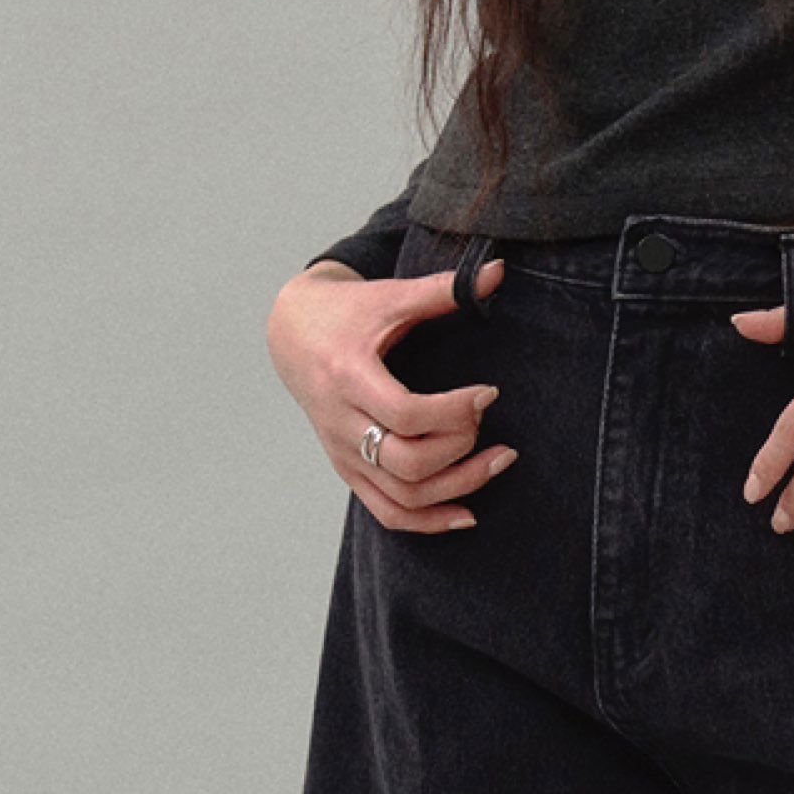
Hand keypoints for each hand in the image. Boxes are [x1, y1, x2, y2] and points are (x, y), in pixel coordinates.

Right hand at [266, 257, 518, 533]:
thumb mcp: (389, 296)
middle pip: (406, 462)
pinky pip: (388, 511)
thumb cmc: (348, 312)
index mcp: (348, 377)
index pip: (404, 413)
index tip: (489, 391)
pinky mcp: (348, 469)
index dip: (453, 410)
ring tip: (500, 460)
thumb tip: (498, 271)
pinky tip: (468, 513)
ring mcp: (343, 453)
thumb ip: (443, 290)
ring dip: (458, 486)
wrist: (293, 334)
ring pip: (402, 496)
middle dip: (460, 448)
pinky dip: (428, 521)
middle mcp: (341, 423)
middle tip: (487, 419)